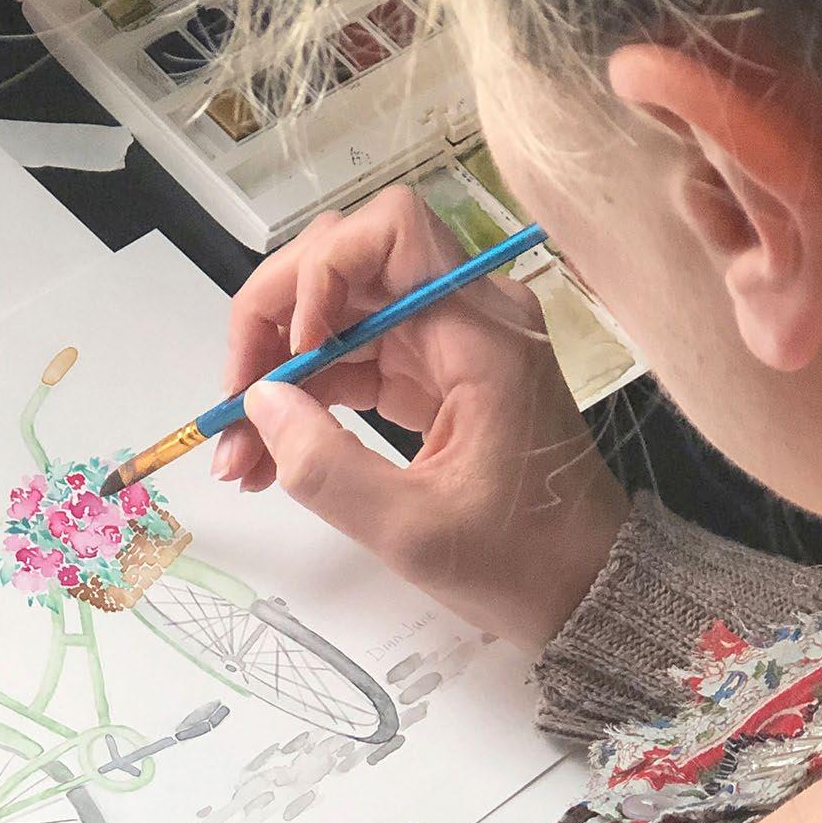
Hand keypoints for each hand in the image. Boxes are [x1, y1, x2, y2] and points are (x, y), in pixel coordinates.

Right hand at [214, 186, 627, 651]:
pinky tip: (272, 450)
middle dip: (277, 323)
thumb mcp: (414, 533)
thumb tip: (259, 405)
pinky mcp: (442, 377)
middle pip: (351, 263)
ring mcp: (455, 345)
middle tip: (234, 404)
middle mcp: (471, 318)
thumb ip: (326, 468)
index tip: (288, 353)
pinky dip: (312, 395)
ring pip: (345, 313)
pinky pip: (361, 359)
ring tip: (240, 451)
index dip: (320, 272)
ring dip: (282, 369)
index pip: (389, 233)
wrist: (587, 588)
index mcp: (483, 337)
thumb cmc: (523, 564)